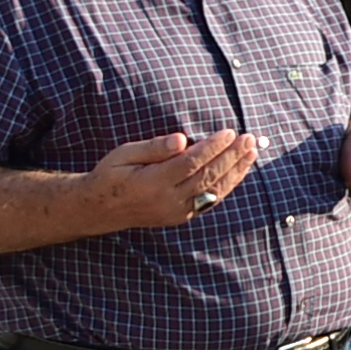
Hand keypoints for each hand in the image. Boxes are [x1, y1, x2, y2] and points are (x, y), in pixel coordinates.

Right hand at [89, 127, 259, 230]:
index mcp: (152, 183)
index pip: (190, 163)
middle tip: (249, 138)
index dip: (213, 148)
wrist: (98, 209)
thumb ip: (154, 148)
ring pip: (213, 190)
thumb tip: (182, 139)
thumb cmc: (111, 175)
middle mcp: (167, 200)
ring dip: (236, 170)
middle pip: (207, 176)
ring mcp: (176, 211)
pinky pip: (210, 200)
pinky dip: (227, 184)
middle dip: (231, 156)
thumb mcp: (123, 154)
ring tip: (252, 151)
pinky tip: (239, 170)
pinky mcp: (181, 217)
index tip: (229, 132)